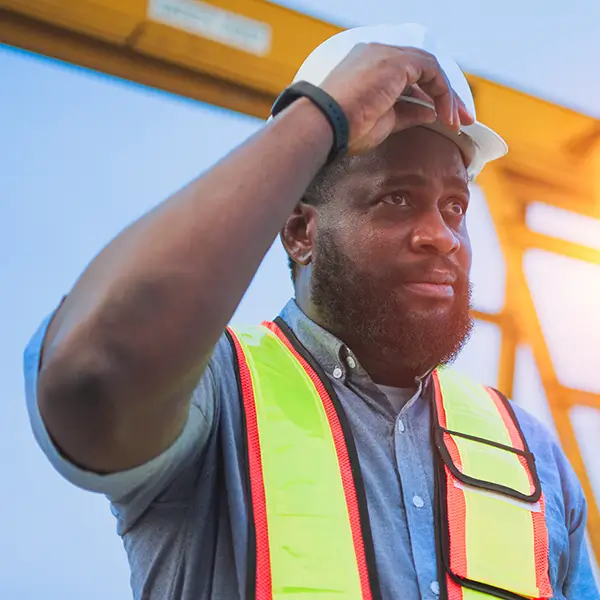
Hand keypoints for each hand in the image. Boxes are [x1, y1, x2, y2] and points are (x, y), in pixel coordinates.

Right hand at [320, 43, 474, 155]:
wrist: (326, 124)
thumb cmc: (344, 129)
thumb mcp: (382, 122)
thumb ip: (407, 114)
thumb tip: (429, 113)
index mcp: (369, 68)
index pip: (407, 77)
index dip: (428, 97)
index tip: (442, 119)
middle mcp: (378, 54)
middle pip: (422, 70)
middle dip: (444, 95)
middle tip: (459, 119)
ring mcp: (387, 54)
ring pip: (430, 68)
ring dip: (447, 96)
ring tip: (457, 121)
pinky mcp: (397, 61)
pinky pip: (432, 72)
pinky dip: (443, 93)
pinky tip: (446, 116)